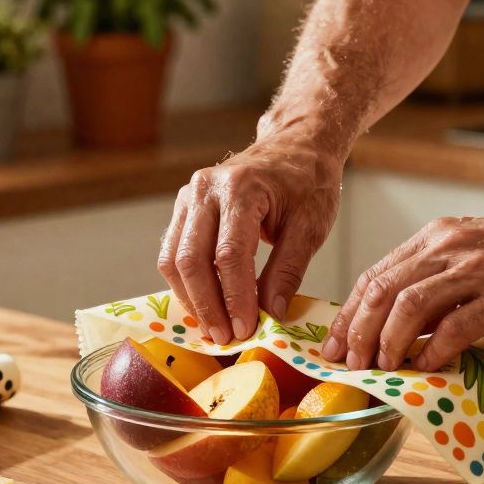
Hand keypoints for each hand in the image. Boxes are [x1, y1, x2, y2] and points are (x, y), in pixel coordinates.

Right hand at [159, 138, 340, 343]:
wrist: (295, 146)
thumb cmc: (307, 182)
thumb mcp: (310, 226)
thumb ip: (287, 271)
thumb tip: (271, 315)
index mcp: (240, 188)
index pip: (228, 254)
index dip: (235, 297)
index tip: (246, 329)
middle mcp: (205, 189)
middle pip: (190, 259)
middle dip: (207, 305)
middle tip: (226, 337)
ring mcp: (189, 197)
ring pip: (173, 259)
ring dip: (191, 299)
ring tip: (215, 327)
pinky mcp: (184, 208)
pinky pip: (173, 253)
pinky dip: (186, 284)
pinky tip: (206, 305)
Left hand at [320, 208, 483, 371]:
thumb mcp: (476, 259)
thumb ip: (438, 288)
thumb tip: (400, 330)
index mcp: (437, 238)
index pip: (375, 275)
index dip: (348, 314)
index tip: (332, 346)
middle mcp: (450, 247)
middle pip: (382, 290)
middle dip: (357, 332)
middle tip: (348, 364)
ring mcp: (478, 268)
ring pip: (410, 305)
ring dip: (388, 342)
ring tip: (381, 368)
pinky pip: (459, 324)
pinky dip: (435, 349)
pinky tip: (427, 367)